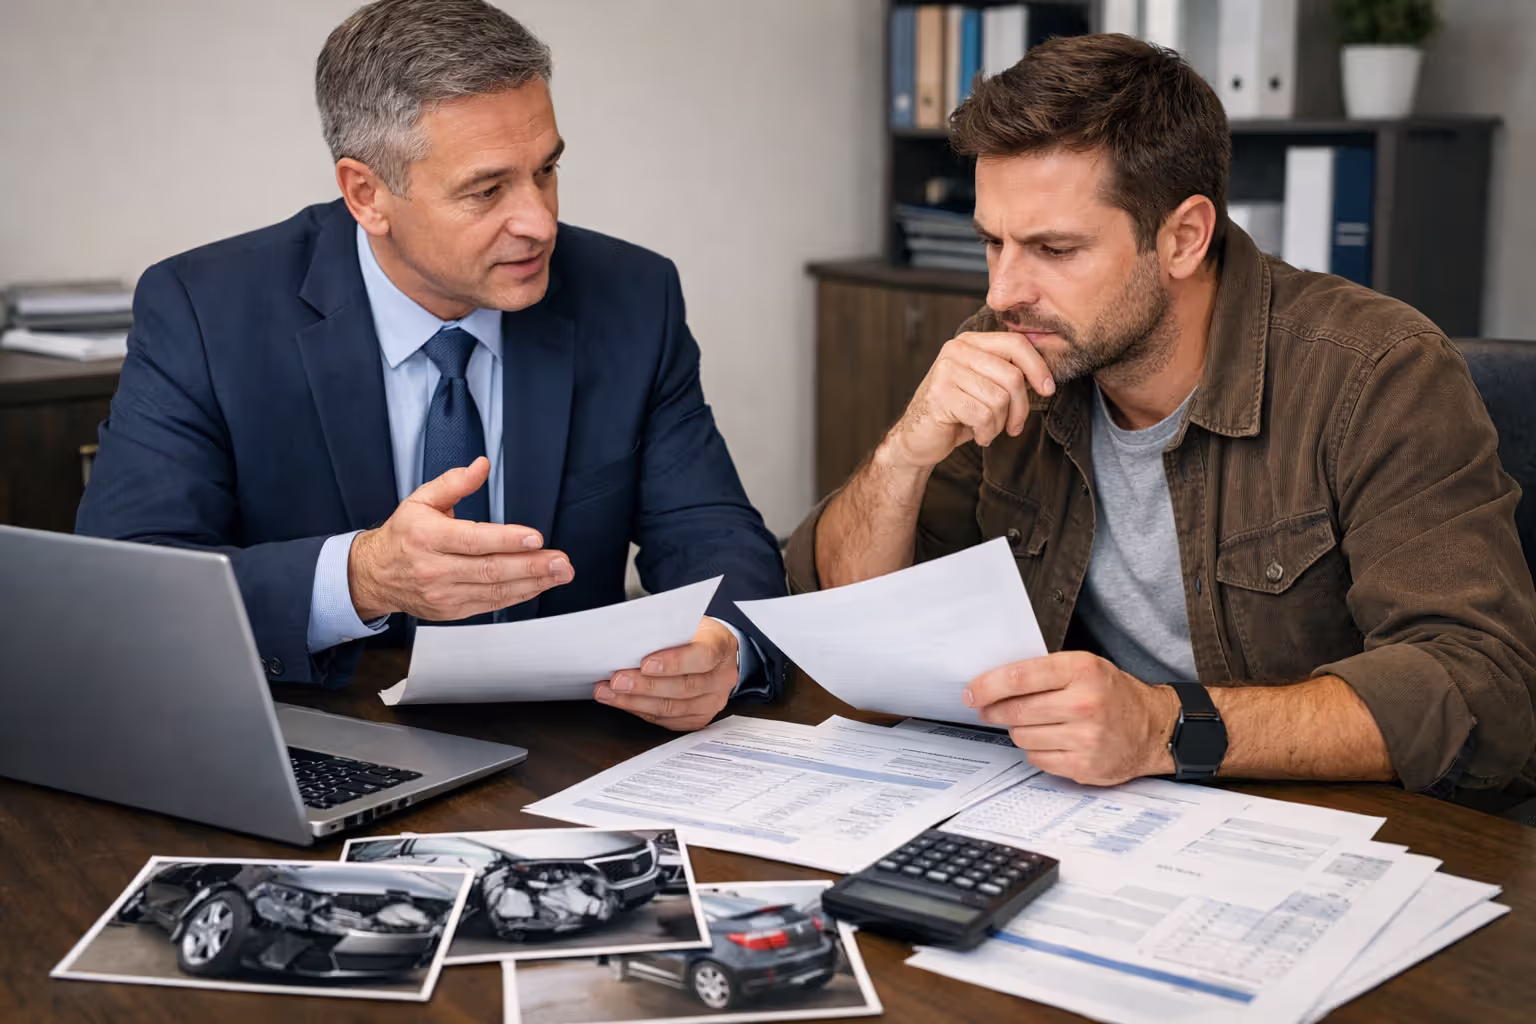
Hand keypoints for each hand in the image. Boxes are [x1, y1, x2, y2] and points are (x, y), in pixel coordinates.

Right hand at [348, 456, 572, 621]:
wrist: (375, 574)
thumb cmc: (403, 535)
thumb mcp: (421, 500)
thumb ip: (454, 483)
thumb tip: (480, 466)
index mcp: (427, 536)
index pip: (472, 540)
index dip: (506, 540)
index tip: (535, 538)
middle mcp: (435, 568)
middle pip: (489, 569)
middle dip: (530, 566)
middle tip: (560, 561)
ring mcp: (444, 593)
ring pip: (494, 591)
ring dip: (532, 583)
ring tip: (559, 573)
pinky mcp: (452, 610)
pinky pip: (491, 604)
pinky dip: (518, 596)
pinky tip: (539, 586)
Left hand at [594, 617, 739, 730]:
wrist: (713, 652)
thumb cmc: (694, 635)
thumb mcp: (685, 623)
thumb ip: (665, 631)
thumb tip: (627, 640)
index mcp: (721, 647)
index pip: (701, 657)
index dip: (673, 662)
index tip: (645, 663)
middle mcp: (722, 678)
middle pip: (683, 687)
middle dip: (644, 686)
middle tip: (616, 681)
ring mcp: (712, 702)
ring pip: (672, 708)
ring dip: (635, 701)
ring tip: (608, 693)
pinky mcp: (699, 718)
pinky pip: (667, 720)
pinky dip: (640, 710)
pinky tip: (621, 702)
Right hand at [880, 331, 1055, 470]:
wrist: (918, 438)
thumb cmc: (956, 413)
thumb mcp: (984, 386)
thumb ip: (1007, 373)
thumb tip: (1045, 377)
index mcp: (969, 341)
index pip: (1015, 343)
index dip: (1038, 367)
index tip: (1048, 390)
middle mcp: (956, 350)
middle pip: (1012, 376)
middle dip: (1019, 408)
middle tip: (1013, 425)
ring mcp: (946, 371)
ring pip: (999, 399)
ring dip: (999, 423)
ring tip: (986, 428)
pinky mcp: (940, 395)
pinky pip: (983, 415)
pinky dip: (986, 433)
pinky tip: (977, 434)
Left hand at [963, 651, 1178, 785]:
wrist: (1153, 728)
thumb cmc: (1113, 694)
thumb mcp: (1085, 667)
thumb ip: (1044, 672)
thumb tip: (993, 683)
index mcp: (1082, 670)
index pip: (1020, 676)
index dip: (987, 685)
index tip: (971, 691)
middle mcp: (1085, 703)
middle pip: (1016, 710)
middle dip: (994, 710)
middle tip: (988, 709)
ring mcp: (1085, 738)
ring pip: (1022, 736)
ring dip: (1018, 730)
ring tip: (1035, 722)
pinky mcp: (1084, 765)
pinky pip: (1037, 758)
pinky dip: (1036, 749)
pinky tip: (1051, 739)